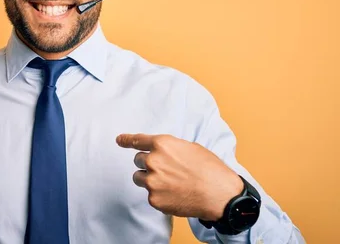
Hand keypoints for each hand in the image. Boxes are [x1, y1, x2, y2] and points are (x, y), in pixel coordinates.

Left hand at [116, 133, 242, 220]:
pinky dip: (159, 195)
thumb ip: (170, 148)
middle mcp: (153, 161)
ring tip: (170, 184)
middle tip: (167, 171)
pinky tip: (175, 195)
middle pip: (138, 160)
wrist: (220, 194)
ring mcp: (152, 181)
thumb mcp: (190, 148)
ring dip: (150, 179)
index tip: (119, 140)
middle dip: (149, 164)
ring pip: (139, 178)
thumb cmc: (210, 169)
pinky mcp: (154, 199)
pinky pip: (150, 195)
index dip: (126, 140)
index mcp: (162, 144)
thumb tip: (162, 152)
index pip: (137, 140)